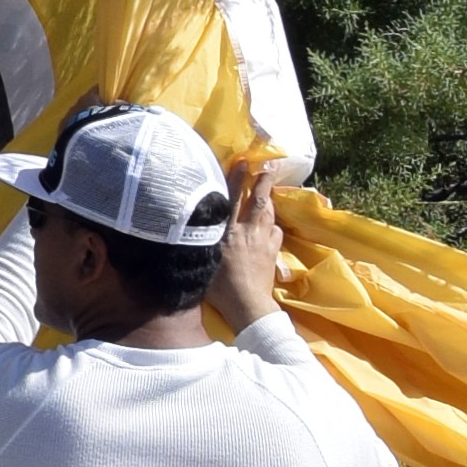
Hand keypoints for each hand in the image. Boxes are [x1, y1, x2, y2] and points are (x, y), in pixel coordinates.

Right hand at [207, 165, 286, 333]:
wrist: (247, 305)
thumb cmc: (219, 287)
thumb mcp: (203, 261)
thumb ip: (201, 242)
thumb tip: (190, 230)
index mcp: (228, 232)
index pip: (233, 199)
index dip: (237, 179)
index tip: (243, 162)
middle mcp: (247, 232)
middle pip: (258, 201)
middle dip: (263, 182)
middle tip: (268, 166)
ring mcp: (263, 242)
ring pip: (269, 214)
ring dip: (269, 200)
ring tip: (268, 190)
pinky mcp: (273, 253)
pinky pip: (276, 232)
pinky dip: (273, 225)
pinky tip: (271, 225)